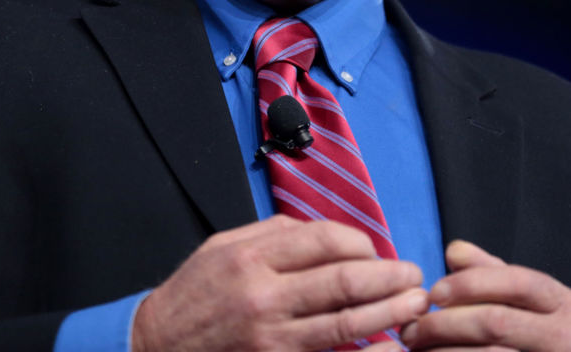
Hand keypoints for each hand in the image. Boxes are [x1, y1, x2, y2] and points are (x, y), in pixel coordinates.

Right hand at [131, 215, 429, 351]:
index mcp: (252, 256)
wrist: (156, 347)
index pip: (327, 240)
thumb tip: (322, 231)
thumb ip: (272, 233)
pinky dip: (364, 351)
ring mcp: (271, 336)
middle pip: (345, 280)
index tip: (375, 250)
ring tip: (414, 304)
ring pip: (347, 323)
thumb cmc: (192, 296)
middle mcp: (264, 295)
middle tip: (414, 275)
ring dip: (389, 313)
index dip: (362, 243)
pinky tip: (386, 344)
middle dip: (390, 276)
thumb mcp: (222, 247)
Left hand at [400, 240, 570, 351]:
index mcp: (563, 303)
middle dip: (444, 324)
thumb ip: (493, 274)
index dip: (469, 284)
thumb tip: (453, 251)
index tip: (433, 293)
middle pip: (495, 322)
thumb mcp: (532, 302)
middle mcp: (567, 336)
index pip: (514, 282)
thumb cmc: (549, 339)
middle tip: (411, 329)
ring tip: (416, 349)